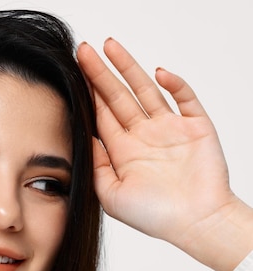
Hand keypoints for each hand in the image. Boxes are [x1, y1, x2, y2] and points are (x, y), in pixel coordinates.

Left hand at [77, 39, 252, 270]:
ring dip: (129, 68)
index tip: (74, 73)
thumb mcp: (111, 196)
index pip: (102, 116)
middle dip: (101, 74)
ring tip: (110, 46)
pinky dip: (174, 83)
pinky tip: (158, 73)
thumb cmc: (154, 216)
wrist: (195, 223)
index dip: (89, 94)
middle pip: (118, 97)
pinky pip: (184, 98)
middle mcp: (144, 137)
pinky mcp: (195, 127)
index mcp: (124, 153)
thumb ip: (96, 166)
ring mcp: (170, 130)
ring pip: (146, 90)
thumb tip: (86, 138)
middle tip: (83, 51)